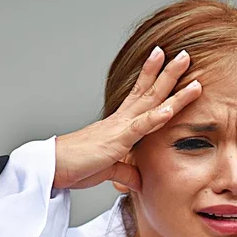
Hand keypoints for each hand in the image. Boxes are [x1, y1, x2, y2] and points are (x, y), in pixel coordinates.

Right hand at [53, 48, 201, 189]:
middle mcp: (121, 119)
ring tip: (184, 61)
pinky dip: (156, 118)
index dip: (154, 78)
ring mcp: (120, 127)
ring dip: (169, 81)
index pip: (141, 96)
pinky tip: (170, 108)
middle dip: (168, 72)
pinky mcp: (117, 141)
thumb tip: (138, 182)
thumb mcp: (108, 169)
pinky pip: (139, 127)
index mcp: (119, 124)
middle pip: (150, 90)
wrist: (52, 167)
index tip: (166, 62)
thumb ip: (126, 172)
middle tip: (184, 54)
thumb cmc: (76, 165)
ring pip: (150, 100)